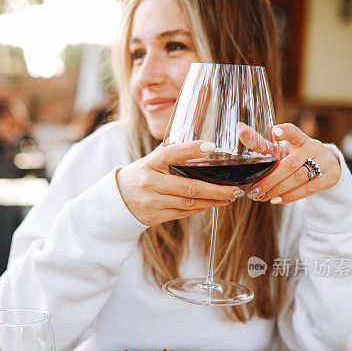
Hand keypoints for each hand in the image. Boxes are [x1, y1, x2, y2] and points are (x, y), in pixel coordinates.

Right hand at [116, 141, 243, 225]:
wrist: (116, 201)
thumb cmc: (139, 176)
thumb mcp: (150, 160)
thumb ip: (170, 151)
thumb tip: (192, 133)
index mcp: (149, 164)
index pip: (170, 153)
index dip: (190, 150)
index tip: (210, 146)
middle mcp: (149, 183)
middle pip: (188, 187)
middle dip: (216, 190)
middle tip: (235, 189)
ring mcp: (151, 202)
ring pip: (188, 203)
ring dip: (212, 201)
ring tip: (229, 197)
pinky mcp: (154, 217)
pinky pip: (182, 213)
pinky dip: (200, 208)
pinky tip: (213, 204)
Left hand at [244, 124, 340, 203]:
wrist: (326, 166)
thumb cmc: (296, 156)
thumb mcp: (281, 150)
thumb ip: (261, 143)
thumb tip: (240, 128)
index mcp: (300, 138)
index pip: (294, 132)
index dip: (285, 132)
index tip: (275, 132)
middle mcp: (313, 147)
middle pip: (290, 164)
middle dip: (270, 179)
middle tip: (254, 191)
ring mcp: (324, 161)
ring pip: (298, 177)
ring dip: (278, 189)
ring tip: (262, 197)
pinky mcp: (330, 176)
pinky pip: (308, 189)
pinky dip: (290, 196)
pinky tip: (276, 200)